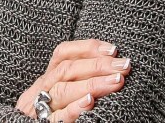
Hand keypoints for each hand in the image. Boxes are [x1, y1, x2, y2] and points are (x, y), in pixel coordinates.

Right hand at [15, 39, 129, 121]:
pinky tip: (90, 102)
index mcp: (46, 78)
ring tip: (116, 81)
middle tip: (124, 66)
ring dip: (92, 84)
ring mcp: (41, 108)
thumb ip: (74, 80)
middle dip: (97, 65)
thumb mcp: (56, 92)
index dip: (87, 48)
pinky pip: (58, 116)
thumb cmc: (48, 113)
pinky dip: (74, 108)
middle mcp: (42, 89)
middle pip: (67, 70)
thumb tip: (108, 64)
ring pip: (63, 90)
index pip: (62, 54)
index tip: (113, 49)